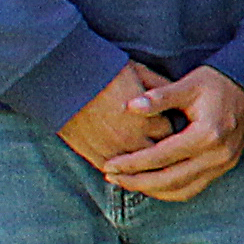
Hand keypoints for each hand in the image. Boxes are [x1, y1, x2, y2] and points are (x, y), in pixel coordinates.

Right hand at [55, 60, 181, 170]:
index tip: (171, 124)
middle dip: (160, 149)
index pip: (172, 134)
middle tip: (161, 142)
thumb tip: (178, 97)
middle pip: (157, 155)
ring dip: (140, 162)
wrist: (65, 79)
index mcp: (146, 121)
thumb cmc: (104, 72)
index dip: (172, 128)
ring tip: (144, 155)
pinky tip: (123, 164)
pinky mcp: (93, 155)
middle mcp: (131, 140)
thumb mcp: (140, 73)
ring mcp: (111, 150)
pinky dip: (120, 170)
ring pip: (135, 169)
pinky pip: (113, 171)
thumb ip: (161, 89)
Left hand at [95, 66, 243, 200]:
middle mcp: (217, 154)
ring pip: (182, 190)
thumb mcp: (189, 83)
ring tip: (127, 183)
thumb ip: (160, 96)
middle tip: (110, 177)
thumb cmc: (219, 82)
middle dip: (136, 182)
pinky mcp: (225, 167)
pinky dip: (170, 191)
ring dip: (152, 190)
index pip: (161, 156)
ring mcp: (224, 164)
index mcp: (207, 134)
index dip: (132, 163)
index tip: (109, 164)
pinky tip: (152, 184)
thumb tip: (130, 106)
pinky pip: (194, 188)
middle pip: (169, 180)